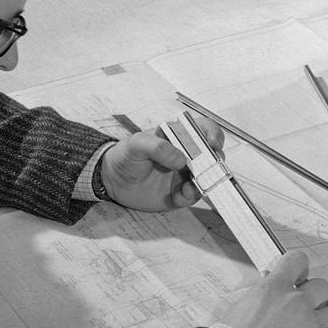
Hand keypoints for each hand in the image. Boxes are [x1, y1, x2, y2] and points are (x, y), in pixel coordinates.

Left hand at [99, 116, 224, 211]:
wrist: (113, 181)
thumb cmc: (125, 156)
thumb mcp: (136, 144)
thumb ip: (157, 146)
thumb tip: (181, 159)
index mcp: (179, 136)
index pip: (205, 129)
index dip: (214, 135)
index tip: (213, 144)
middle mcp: (188, 154)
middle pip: (213, 156)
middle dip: (214, 164)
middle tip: (204, 172)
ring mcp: (186, 174)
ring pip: (207, 178)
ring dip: (203, 183)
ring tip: (188, 189)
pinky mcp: (181, 192)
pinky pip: (194, 196)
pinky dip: (190, 197)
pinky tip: (178, 197)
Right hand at [214, 250, 327, 327]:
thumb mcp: (241, 303)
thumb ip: (262, 291)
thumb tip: (269, 279)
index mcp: (275, 286)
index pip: (298, 260)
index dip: (300, 269)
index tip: (298, 278)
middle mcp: (297, 301)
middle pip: (323, 287)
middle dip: (314, 298)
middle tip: (302, 310)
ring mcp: (310, 325)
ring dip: (322, 323)